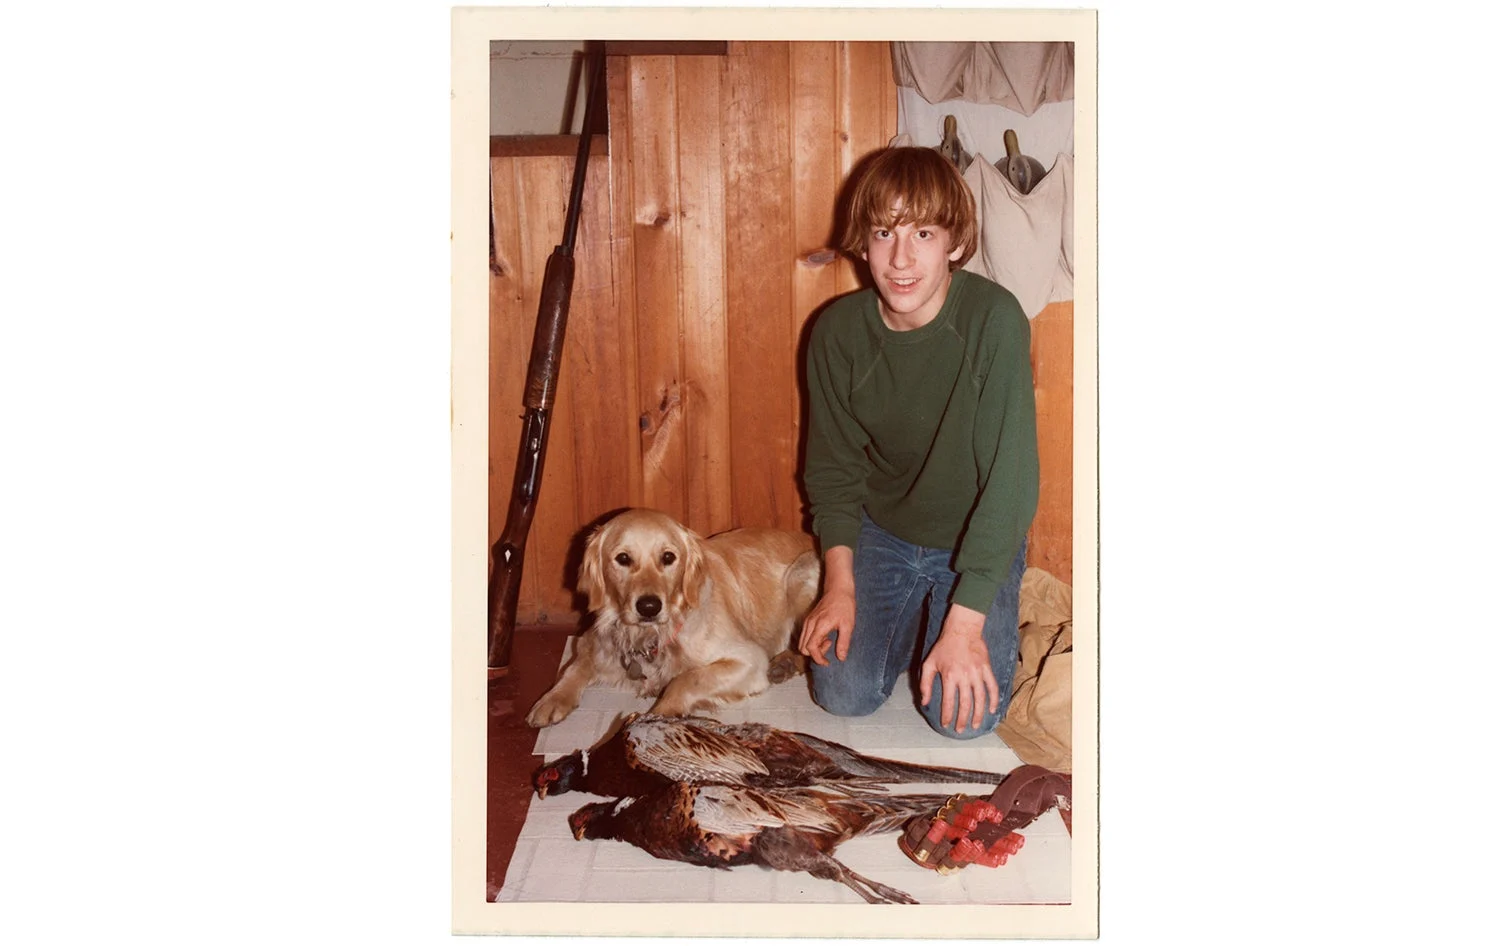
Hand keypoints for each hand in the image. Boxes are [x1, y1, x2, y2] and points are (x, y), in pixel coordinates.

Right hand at [799, 588, 854, 666]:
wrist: (838, 589)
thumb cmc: (844, 605)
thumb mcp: (848, 625)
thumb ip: (843, 643)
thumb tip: (841, 658)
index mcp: (819, 626)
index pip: (810, 648)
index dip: (818, 659)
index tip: (827, 663)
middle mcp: (810, 624)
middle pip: (803, 648)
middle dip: (815, 653)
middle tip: (830, 646)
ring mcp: (807, 622)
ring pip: (802, 643)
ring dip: (814, 647)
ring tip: (829, 640)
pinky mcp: (808, 620)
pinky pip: (805, 636)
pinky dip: (813, 641)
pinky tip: (825, 635)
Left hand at [919, 603, 999, 733]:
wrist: (963, 630)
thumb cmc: (944, 647)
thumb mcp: (929, 663)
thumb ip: (925, 683)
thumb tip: (924, 702)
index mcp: (949, 676)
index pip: (948, 701)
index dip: (947, 715)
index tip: (946, 724)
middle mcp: (964, 676)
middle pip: (965, 704)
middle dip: (963, 719)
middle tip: (961, 730)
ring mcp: (977, 673)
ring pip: (980, 698)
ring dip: (978, 714)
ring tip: (975, 725)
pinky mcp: (987, 669)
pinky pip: (992, 687)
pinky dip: (994, 699)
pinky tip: (992, 710)